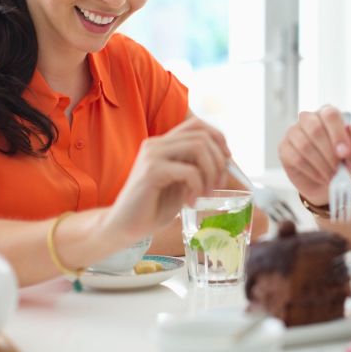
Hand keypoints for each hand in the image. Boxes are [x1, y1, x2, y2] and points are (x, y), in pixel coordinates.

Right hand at [103, 116, 229, 241]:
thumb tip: (224, 159)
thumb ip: (195, 168)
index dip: (218, 138)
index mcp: (163, 144)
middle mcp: (157, 144)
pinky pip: (189, 171)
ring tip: (205, 194)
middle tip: (217, 185)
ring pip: (198, 147)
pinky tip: (191, 202)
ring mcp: (152, 155)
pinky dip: (198, 187)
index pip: (197, 124)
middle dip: (219, 161)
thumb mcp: (180, 184)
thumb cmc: (153, 207)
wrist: (124, 226)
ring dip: (211, 172)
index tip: (226, 160)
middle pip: (202, 136)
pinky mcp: (151, 171)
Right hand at [277, 105, 350, 204]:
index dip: (338, 134)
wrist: (330, 182)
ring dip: (322, 164)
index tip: (345, 153)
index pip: (330, 114)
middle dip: (329, 153)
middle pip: (315, 129)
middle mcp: (308, 118)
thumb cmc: (343, 160)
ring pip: (305, 145)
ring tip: (332, 175)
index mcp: (327, 113)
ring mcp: (293, 132)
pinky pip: (295, 158)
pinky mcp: (284, 148)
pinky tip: (321, 176)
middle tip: (339, 168)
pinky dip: (311, 170)